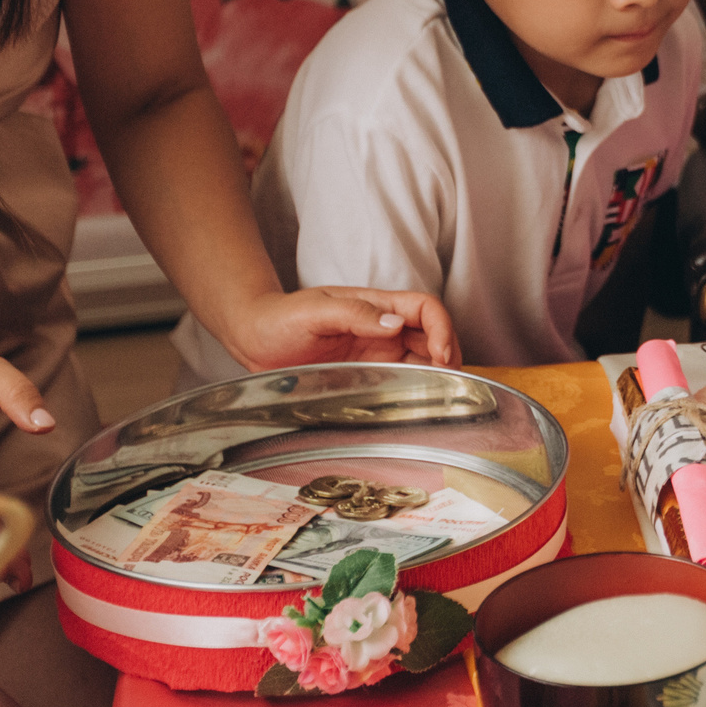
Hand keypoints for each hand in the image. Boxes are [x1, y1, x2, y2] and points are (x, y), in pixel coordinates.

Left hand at [223, 288, 461, 372]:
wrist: (253, 338)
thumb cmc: (280, 317)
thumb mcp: (315, 310)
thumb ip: (355, 313)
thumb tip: (395, 323)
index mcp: (377, 305)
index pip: (425, 308)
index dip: (442, 327)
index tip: (441, 354)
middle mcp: (384, 328)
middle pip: (434, 334)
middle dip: (450, 352)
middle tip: (452, 381)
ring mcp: (378, 351)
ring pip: (424, 358)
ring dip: (440, 373)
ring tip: (444, 394)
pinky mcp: (369, 373)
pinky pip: (404, 379)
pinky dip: (421, 388)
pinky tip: (423, 402)